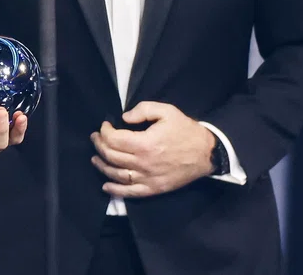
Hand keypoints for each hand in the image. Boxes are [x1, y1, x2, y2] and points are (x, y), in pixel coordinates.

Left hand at [90, 101, 214, 198]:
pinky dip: (116, 191)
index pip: (114, 140)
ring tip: (95, 158)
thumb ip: (143, 110)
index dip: (104, 131)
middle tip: (96, 138)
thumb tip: (124, 118)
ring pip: (117, 175)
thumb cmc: (186, 130)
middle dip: (99, 145)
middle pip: (112, 156)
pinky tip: (106, 186)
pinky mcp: (154, 189)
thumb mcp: (167, 111)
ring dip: (102, 166)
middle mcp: (144, 163)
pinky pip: (131, 192)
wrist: (207, 153)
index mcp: (145, 143)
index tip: (104, 125)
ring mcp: (148, 178)